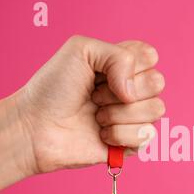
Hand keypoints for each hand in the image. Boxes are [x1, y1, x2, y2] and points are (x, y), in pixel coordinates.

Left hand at [16, 35, 164, 173]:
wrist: (36, 128)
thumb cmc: (52, 89)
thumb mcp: (81, 50)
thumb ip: (118, 55)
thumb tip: (132, 92)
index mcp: (123, 65)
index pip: (151, 57)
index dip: (130, 64)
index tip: (101, 72)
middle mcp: (132, 90)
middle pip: (157, 83)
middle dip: (122, 90)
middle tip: (95, 95)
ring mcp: (133, 117)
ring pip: (155, 110)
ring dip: (119, 114)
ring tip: (96, 116)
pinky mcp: (132, 143)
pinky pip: (147, 137)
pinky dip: (120, 135)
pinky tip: (101, 135)